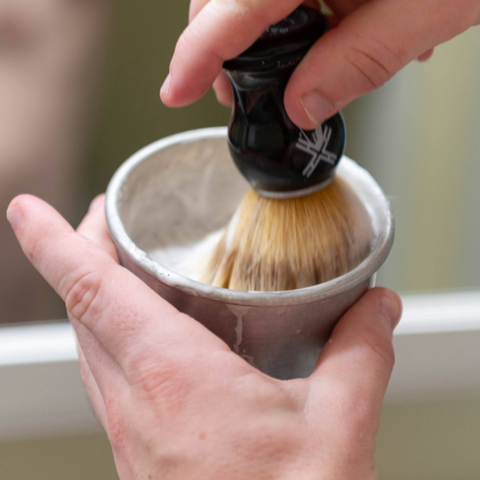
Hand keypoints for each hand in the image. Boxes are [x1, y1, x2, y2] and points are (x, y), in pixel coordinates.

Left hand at [7, 194, 401, 479]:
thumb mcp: (337, 427)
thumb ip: (360, 353)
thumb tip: (378, 306)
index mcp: (173, 378)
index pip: (91, 289)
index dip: (51, 241)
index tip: (25, 208)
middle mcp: (135, 403)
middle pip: (82, 309)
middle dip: (79, 252)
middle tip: (101, 218)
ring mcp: (129, 431)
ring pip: (89, 344)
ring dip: (92, 294)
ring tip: (116, 263)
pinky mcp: (140, 451)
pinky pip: (107, 378)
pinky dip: (110, 337)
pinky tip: (141, 337)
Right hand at [161, 0, 479, 128]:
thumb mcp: (429, 8)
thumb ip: (359, 62)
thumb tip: (302, 106)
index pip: (236, 8)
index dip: (197, 54)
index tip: (174, 91)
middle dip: (222, 46)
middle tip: (238, 90)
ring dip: (261, 33)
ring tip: (297, 67)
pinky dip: (296, 13)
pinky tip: (333, 28)